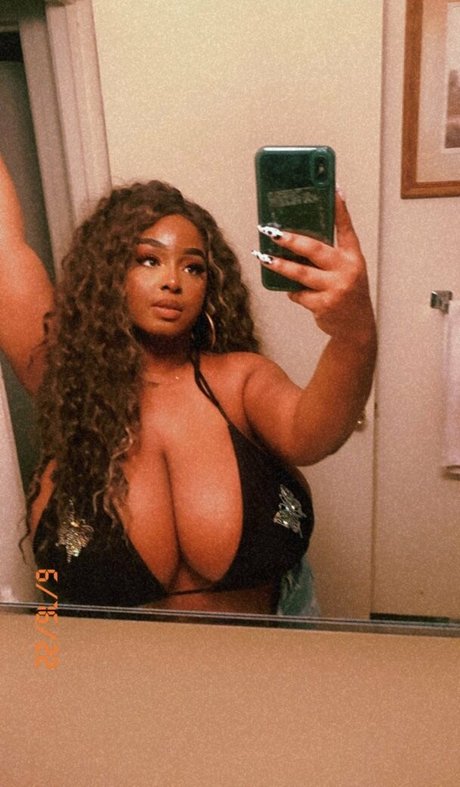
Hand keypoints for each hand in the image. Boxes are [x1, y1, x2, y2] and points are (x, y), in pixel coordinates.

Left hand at [255, 190, 375, 344]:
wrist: (356, 327)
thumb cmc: (348, 293)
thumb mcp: (347, 270)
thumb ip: (331, 255)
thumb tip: (297, 238)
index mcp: (353, 257)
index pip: (346, 229)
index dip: (340, 210)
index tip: (333, 190)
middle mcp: (347, 270)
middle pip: (315, 249)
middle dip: (291, 240)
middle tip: (272, 232)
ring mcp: (335, 288)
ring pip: (301, 273)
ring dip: (279, 265)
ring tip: (263, 257)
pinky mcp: (323, 305)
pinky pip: (299, 294)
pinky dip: (292, 291)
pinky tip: (290, 290)